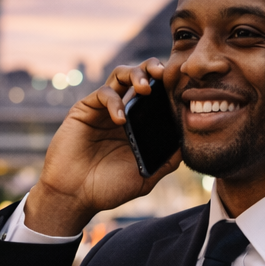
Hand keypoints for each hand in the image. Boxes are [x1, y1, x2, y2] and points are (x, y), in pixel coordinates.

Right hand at [24, 58, 184, 235]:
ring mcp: (102, 110)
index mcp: (138, 125)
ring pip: (120, 76)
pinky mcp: (84, 110)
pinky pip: (102, 93)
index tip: (180, 84)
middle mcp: (122, 112)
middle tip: (162, 73)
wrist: (74, 196)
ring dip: (135, 74)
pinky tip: (120, 118)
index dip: (167, 85)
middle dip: (152, 69)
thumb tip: (190, 144)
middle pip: (139, 77)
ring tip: (145, 87)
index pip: (156, 95)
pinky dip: (114, 101)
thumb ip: (166, 160)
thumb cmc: (107, 188)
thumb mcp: (145, 176)